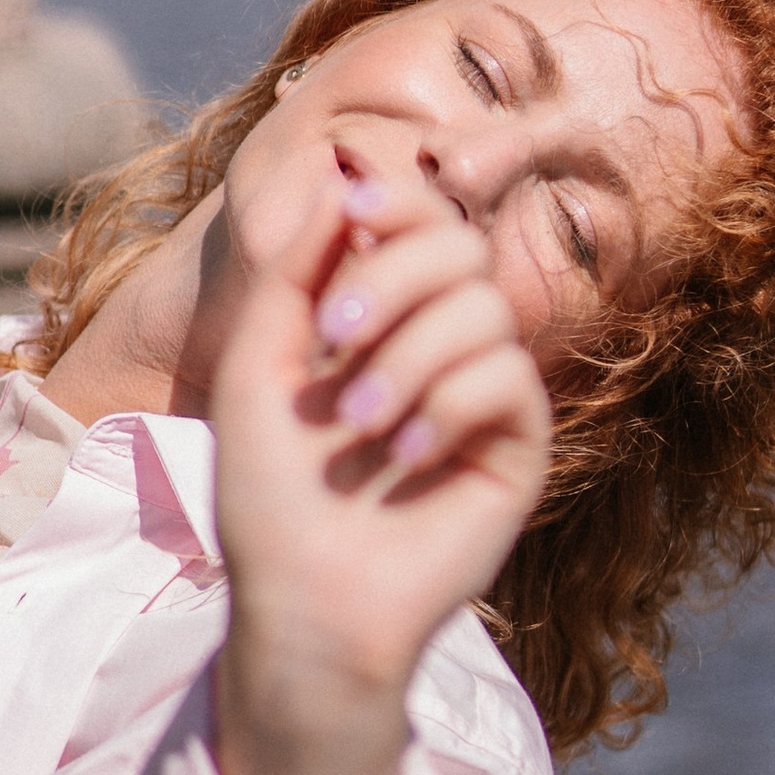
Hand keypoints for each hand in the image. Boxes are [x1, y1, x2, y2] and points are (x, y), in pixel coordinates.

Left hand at [210, 176, 551, 774]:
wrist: (301, 602)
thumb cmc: (268, 499)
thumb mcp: (256, 367)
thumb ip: (292, 270)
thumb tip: (340, 171)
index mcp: (382, 315)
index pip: (421, 219)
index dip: (398, 198)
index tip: (352, 210)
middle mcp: (443, 345)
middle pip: (462, 245)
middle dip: (397, 272)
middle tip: (336, 332)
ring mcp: (486, 395)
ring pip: (487, 309)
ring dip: (409, 354)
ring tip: (354, 423)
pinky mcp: (518, 449)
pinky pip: (509, 378)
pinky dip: (446, 403)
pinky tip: (401, 456)